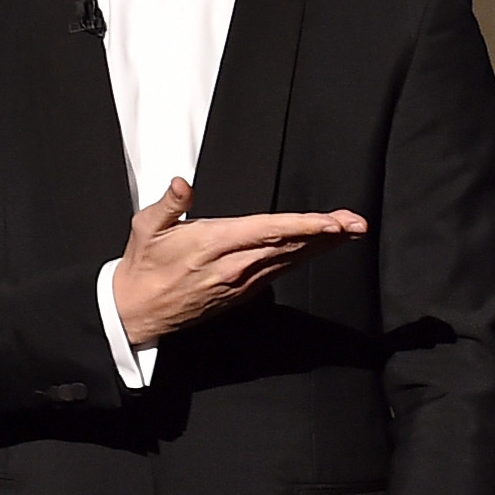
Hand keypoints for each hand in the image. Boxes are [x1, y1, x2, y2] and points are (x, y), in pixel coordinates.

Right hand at [111, 178, 367, 343]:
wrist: (137, 312)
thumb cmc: (144, 266)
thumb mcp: (146, 227)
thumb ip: (168, 203)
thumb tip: (183, 183)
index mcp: (214, 243)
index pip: (268, 231)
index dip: (303, 226)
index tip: (330, 223)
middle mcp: (234, 265)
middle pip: (289, 246)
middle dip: (325, 235)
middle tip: (356, 223)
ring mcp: (241, 283)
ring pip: (289, 260)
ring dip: (321, 247)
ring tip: (348, 231)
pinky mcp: (243, 294)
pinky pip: (279, 272)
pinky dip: (303, 259)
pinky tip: (320, 249)